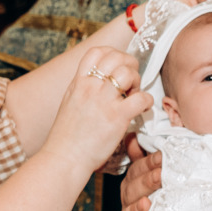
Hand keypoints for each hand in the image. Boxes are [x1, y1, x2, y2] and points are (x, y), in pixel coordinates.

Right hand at [39, 47, 150, 175]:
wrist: (64, 158)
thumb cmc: (67, 137)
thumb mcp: (70, 103)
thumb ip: (83, 90)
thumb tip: (98, 83)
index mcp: (78, 82)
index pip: (97, 52)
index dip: (113, 54)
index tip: (118, 67)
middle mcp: (90, 87)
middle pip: (117, 57)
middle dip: (129, 66)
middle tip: (130, 83)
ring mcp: (104, 101)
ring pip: (128, 73)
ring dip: (137, 82)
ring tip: (134, 95)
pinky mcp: (117, 117)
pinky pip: (141, 98)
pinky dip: (147, 101)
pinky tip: (143, 109)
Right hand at [119, 137, 162, 210]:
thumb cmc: (171, 185)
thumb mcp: (161, 168)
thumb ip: (146, 153)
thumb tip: (131, 137)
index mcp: (134, 182)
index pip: (136, 171)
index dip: (147, 164)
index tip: (162, 158)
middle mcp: (131, 200)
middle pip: (131, 192)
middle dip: (146, 182)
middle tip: (160, 176)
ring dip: (135, 210)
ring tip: (146, 204)